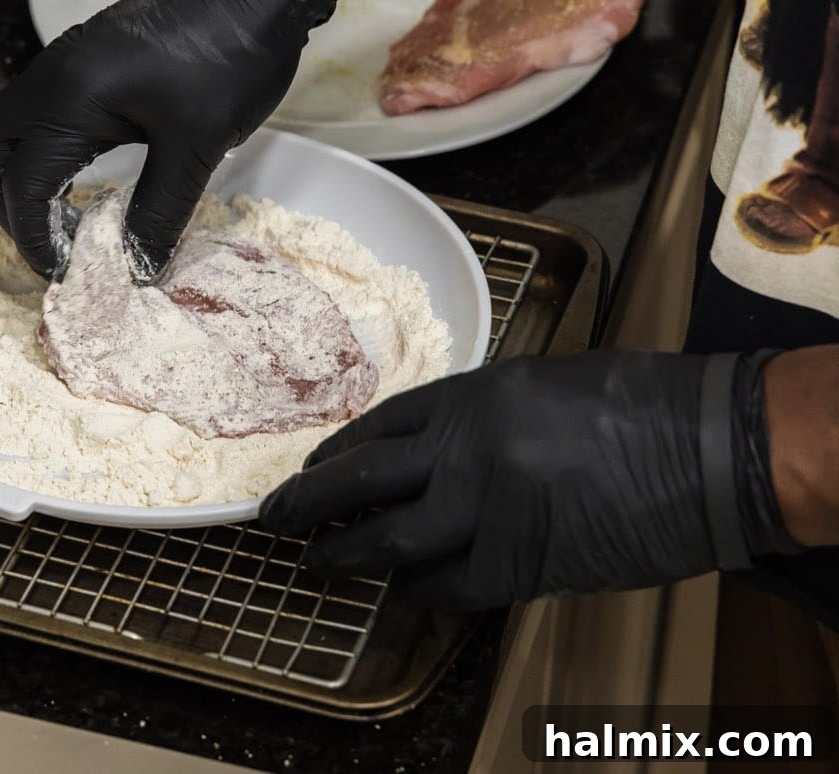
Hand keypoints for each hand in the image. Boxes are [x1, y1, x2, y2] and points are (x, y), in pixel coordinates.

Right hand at [0, 0, 332, 280]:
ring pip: (1, 131)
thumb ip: (158, 212)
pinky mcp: (81, 62)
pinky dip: (36, 154)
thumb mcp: (196, 147)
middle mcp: (49, 81)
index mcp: (67, 102)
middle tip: (55, 248)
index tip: (70, 275)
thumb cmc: (229, 57)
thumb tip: (136, 269)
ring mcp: (61, 67)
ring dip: (16, 181)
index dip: (37, 242)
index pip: (22, 189)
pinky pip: (31, 114)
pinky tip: (79, 181)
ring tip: (62, 220)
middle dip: (9, 212)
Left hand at [259, 352, 798, 610]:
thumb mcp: (540, 385)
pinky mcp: (518, 564)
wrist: (704, 445)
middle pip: (360, 480)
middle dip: (308, 502)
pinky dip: (417, 590)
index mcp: (470, 397)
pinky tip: (402, 591)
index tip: (310, 469)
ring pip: (388, 539)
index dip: (336, 453)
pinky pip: (445, 585)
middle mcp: (462, 451)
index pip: (378, 428)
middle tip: (273, 518)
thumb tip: (441, 449)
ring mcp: (484, 510)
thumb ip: (482, 416)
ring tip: (317, 562)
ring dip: (346, 554)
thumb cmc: (635, 403)